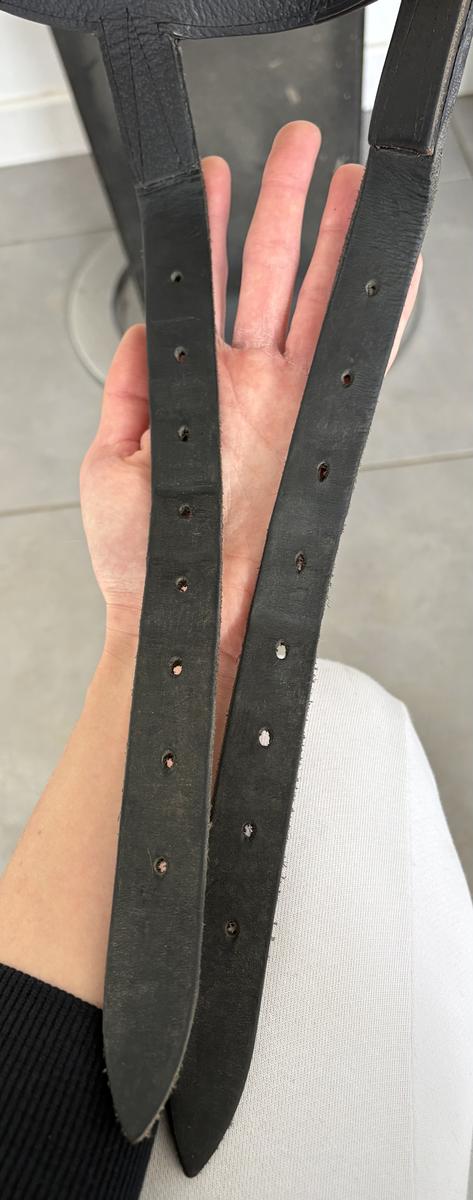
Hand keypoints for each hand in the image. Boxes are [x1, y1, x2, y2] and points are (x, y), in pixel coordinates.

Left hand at [81, 121, 420, 676]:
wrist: (186, 612)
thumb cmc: (143, 555)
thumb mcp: (111, 462)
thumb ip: (128, 390)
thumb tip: (141, 330)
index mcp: (199, 385)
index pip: (209, 288)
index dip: (213, 231)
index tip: (210, 182)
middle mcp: (250, 386)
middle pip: (273, 274)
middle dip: (286, 204)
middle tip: (300, 145)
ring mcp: (288, 402)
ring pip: (318, 299)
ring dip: (336, 238)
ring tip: (351, 179)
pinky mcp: (317, 427)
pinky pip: (358, 360)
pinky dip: (382, 315)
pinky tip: (394, 270)